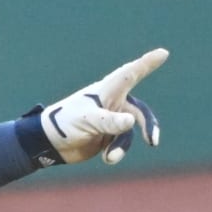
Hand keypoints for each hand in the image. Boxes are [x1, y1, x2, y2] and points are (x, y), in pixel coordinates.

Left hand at [41, 48, 167, 164]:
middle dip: (148, 125)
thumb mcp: (88, 120)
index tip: (163, 53)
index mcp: (107, 91)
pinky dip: (115, 152)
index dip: (147, 63)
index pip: (131, 74)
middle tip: (152, 140)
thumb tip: (131, 122)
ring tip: (110, 158)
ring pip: (128, 133)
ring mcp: (111, 121)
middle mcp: (112, 103)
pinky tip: (107, 159)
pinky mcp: (107, 136)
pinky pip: (120, 144)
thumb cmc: (64, 123)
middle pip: (140, 112)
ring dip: (121, 146)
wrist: (48, 144)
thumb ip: (109, 121)